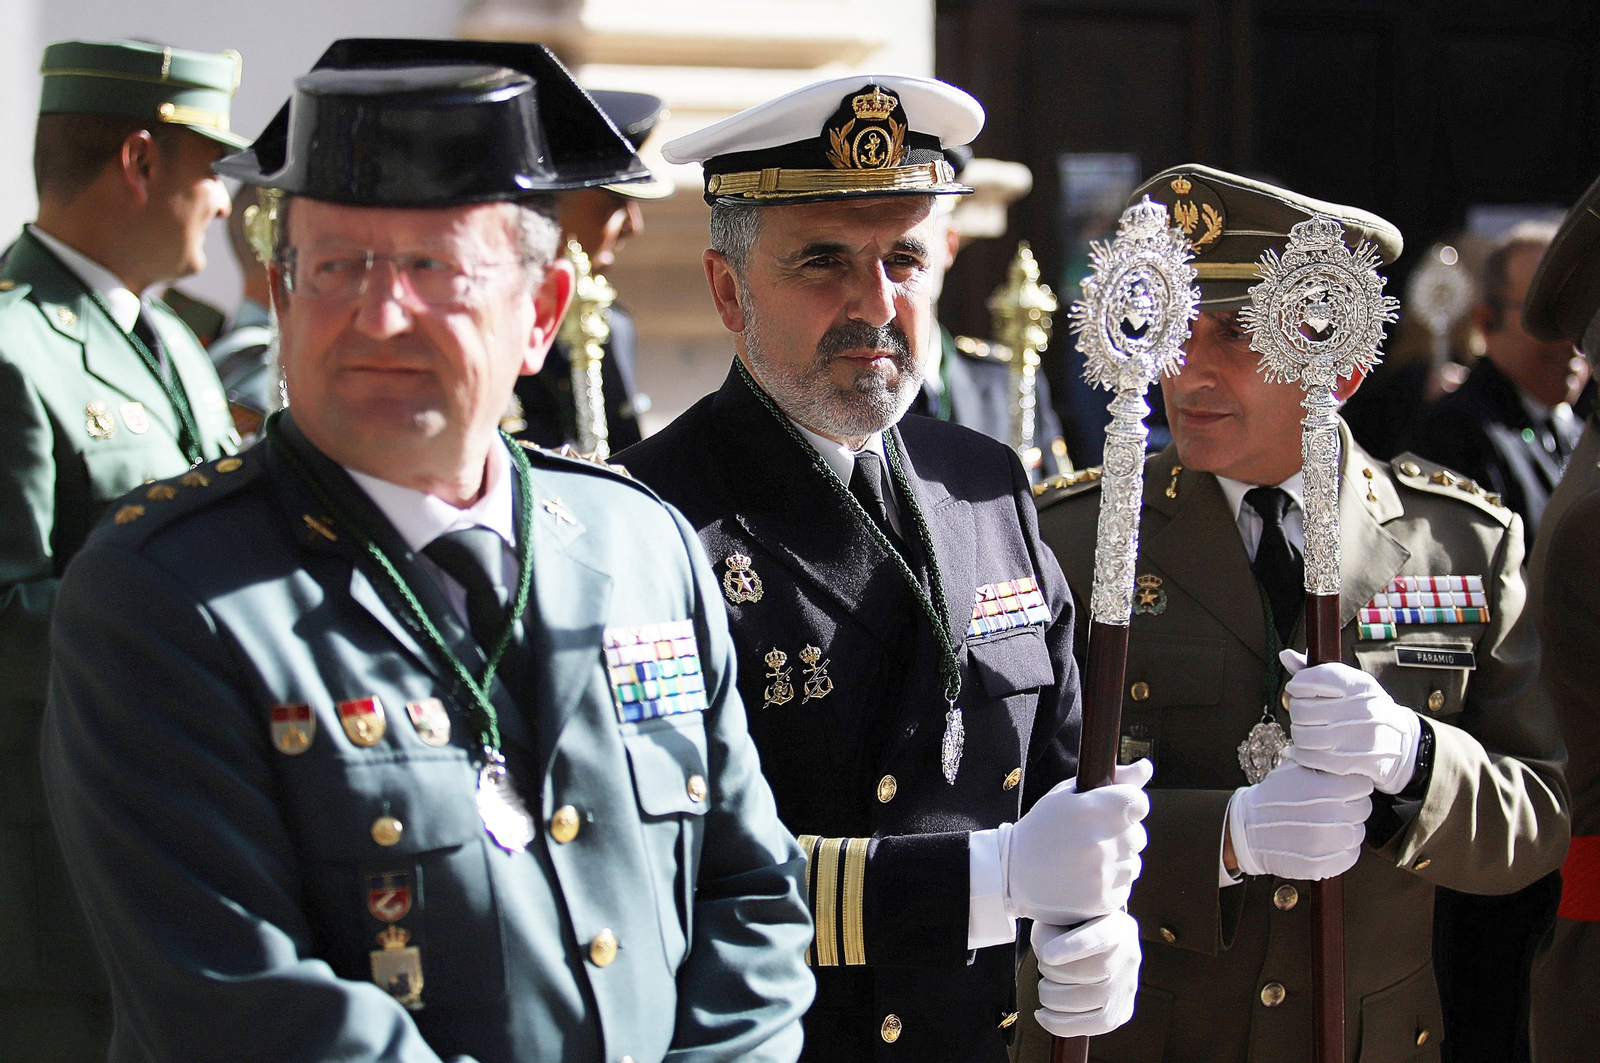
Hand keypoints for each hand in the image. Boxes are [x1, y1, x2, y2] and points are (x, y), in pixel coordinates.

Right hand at [1002, 760, 1151, 923]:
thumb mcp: (1067, 796)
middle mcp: (1102, 843)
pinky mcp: (1105, 900)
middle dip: (1120, 834)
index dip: (1127, 807)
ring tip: (1084, 860)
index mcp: (1093, 810)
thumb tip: (1145, 766)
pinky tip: (1085, 878)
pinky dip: (1110, 883)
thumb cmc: (1042, 828)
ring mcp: (1104, 875)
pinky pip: (1124, 886)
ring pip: (1133, 862)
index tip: (1112, 812)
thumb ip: (1113, 781)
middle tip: (1088, 838)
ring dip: (1116, 860)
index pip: (1139, 803)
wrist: (1013, 873)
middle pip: (1138, 835)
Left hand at [1031, 911, 1140, 1037]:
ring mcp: (1126, 988)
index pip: (1099, 938)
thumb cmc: (1073, 930)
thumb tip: (1047, 956)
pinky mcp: (1120, 1013)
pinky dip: (1056, 1022)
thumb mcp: (1063, 916)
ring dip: (1049, 995)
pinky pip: (1085, 1027)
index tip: (1047, 955)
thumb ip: (1051, 930)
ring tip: (1047, 985)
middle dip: (1048, 970)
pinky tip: (1042, 1014)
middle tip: (1045, 964)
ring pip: (1077, 1000)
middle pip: (1080, 972)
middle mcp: (1128, 957)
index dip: (1072, 947)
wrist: (1099, 948)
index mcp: (1116, 927)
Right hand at [1228, 759, 1371, 879]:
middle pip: (1363, 808)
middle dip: (1350, 805)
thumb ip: (1318, 761)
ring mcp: (1326, 843)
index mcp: (1323, 789)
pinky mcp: (1323, 864)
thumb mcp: (1291, 769)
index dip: (1352, 784)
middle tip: (1332, 806)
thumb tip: (1339, 753)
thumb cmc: (1272, 797)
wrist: (1248, 830)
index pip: (1362, 785)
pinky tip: (1325, 841)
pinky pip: (1350, 856)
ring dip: (1346, 828)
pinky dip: (1341, 850)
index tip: (1342, 788)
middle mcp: (1328, 815)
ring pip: (1358, 832)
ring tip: (1326, 824)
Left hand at [1280, 649, 1421, 794]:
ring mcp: (1359, 737)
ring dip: (1298, 733)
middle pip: (1302, 709)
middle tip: (1303, 713)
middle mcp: (1362, 709)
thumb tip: (1285, 655)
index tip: (1296, 688)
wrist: (1401, 743)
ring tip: (1307, 730)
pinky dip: (1300, 754)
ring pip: (1302, 735)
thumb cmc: (1366, 708)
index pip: (1315, 677)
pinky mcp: (1354, 762)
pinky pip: (1310, 757)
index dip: (1298, 683)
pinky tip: (1302, 750)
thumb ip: (1316, 672)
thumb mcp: (1350, 685)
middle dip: (1296, 710)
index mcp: (1360, 685)